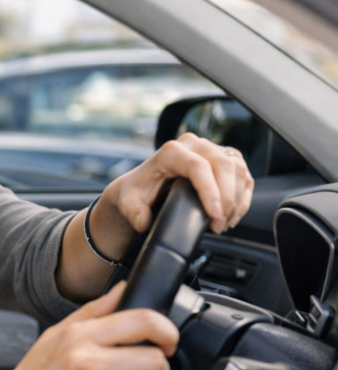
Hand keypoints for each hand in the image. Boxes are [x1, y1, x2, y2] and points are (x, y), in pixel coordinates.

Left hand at [104, 132, 253, 236]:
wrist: (142, 186)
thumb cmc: (137, 192)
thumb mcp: (127, 202)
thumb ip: (133, 212)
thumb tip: (143, 221)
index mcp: (170, 151)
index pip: (197, 166)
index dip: (210, 190)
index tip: (215, 214)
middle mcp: (192, 145)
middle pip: (222, 165)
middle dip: (227, 198)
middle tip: (219, 224)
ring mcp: (210, 149)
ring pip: (237, 168)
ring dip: (236, 199)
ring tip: (224, 223)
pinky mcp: (223, 158)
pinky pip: (242, 174)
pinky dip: (242, 196)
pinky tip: (233, 214)